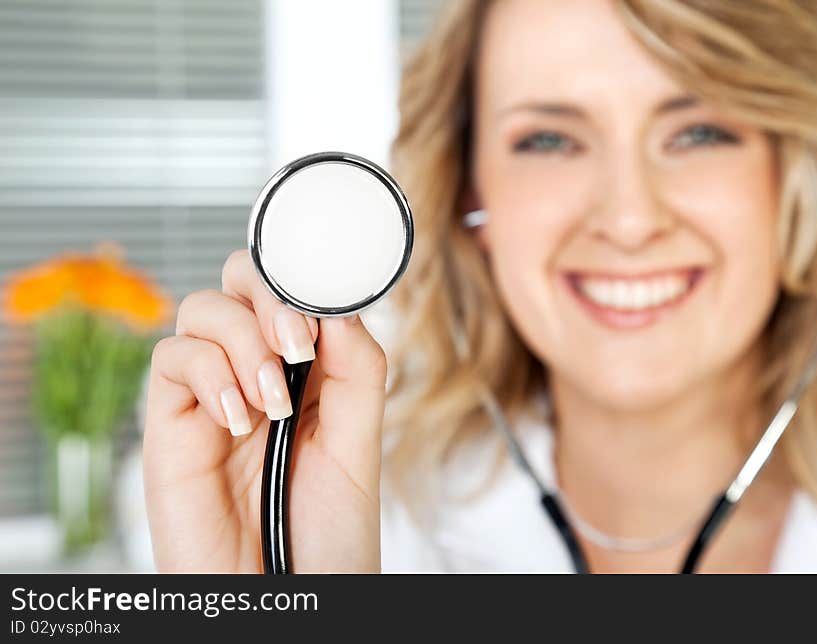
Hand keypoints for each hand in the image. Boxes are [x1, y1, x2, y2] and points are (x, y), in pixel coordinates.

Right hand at [143, 249, 386, 571]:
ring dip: (243, 343)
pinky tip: (237, 421)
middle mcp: (255, 374)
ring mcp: (211, 395)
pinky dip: (208, 375)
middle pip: (239, 284)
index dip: (302, 282)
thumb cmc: (327, 533)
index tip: (322, 308)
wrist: (287, 596)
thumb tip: (335, 309)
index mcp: (305, 373)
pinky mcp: (170, 425)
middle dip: (268, 297)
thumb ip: (355, 371)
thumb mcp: (360, 444)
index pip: (291, 293)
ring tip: (271, 403)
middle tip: (296, 343)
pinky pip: (171, 360)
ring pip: (202, 311)